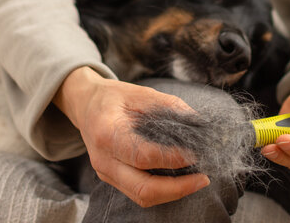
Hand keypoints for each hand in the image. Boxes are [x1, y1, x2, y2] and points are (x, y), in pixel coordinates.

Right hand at [53, 66, 209, 206]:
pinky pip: (139, 193)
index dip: (173, 158)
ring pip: (142, 197)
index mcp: (107, 133)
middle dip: (178, 188)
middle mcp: (103, 159)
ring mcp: (106, 173)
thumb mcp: (143, 93)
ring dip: (173, 193)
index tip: (197, 154)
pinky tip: (181, 179)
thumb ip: (171, 108)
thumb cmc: (115, 97)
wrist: (86, 104)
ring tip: (197, 180)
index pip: (143, 156)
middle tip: (203, 178)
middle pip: (143, 189)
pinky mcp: (112, 179)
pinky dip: (163, 190)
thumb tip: (200, 124)